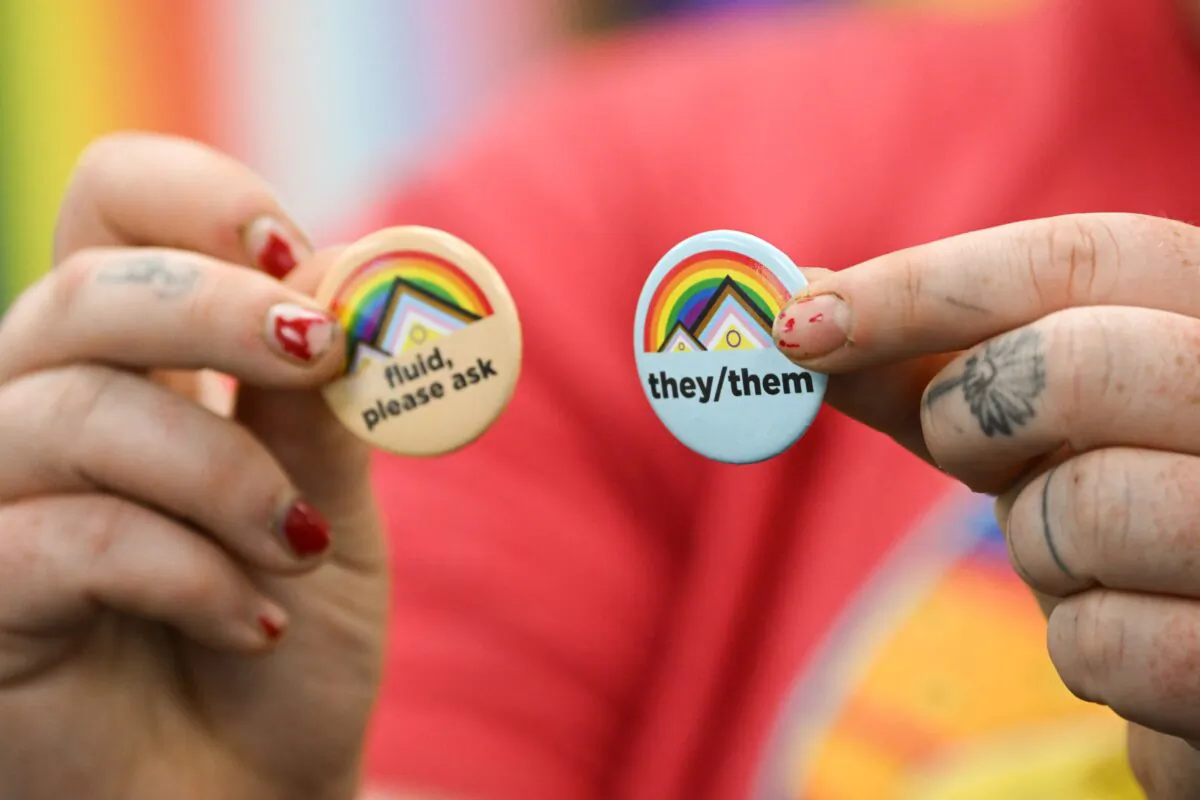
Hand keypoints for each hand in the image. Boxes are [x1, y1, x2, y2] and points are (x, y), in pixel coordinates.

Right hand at [0, 133, 387, 798]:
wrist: (262, 786)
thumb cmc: (292, 634)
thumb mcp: (331, 501)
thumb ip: (321, 401)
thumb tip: (343, 279)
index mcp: (138, 361)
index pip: (113, 209)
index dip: (195, 201)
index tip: (293, 254)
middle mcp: (48, 410)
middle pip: (88, 289)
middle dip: (220, 311)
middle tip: (319, 350)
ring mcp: (0, 500)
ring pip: (77, 412)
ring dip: (225, 474)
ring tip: (302, 547)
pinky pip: (69, 537)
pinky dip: (190, 573)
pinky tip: (253, 623)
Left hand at [772, 213, 1199, 797]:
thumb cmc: (1132, 520)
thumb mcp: (1043, 429)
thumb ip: (935, 371)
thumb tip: (803, 308)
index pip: (1090, 256)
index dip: (925, 282)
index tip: (799, 322)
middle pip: (1077, 364)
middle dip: (974, 416)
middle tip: (968, 454)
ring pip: (1083, 506)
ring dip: (1040, 548)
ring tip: (1096, 562)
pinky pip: (1099, 641)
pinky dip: (1084, 648)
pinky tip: (1142, 639)